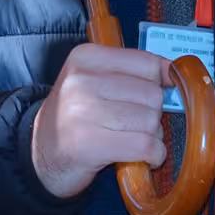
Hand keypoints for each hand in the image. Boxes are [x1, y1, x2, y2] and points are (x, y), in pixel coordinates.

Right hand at [30, 43, 170, 198]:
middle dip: (152, 114)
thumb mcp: (92, 81)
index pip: (146, 62)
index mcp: (85, 57)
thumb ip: (130, 72)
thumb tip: (174, 71)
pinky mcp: (89, 144)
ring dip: (152, 136)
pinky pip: (145, 146)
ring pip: (150, 121)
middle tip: (134, 124)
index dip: (162, 81)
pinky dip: (153, 155)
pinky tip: (141, 157)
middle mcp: (81, 80)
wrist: (39, 152)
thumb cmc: (75, 117)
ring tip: (131, 139)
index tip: (160, 92)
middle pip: (152, 94)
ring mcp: (83, 112)